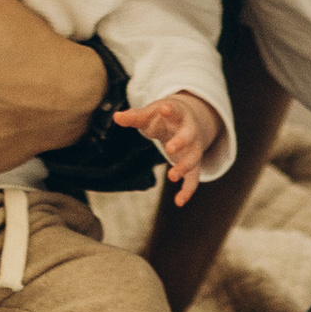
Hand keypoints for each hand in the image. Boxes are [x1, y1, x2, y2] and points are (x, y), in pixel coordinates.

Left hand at [115, 91, 223, 206]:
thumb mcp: (151, 113)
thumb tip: (116, 117)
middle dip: (180, 142)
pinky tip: (179, 202)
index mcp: (179, 114)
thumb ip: (135, 116)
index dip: (170, 110)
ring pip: (193, 158)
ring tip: (171, 176)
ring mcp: (194, 148)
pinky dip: (188, 190)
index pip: (176, 110)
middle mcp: (190, 131)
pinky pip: (194, 179)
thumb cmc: (165, 117)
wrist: (186, 120)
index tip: (164, 109)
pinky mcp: (193, 164)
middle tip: (169, 149)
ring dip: (184, 167)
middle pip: (188, 136)